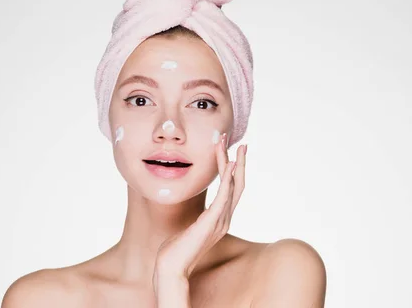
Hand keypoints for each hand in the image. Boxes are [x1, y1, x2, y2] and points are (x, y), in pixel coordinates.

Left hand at [153, 133, 246, 282]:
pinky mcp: (212, 221)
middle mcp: (225, 219)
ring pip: (233, 185)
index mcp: (220, 219)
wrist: (171, 268)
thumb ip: (196, 218)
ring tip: (230, 145)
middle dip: (239, 162)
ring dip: (232, 163)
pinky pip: (224, 196)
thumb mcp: (189, 228)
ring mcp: (221, 220)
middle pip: (238, 185)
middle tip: (241, 143)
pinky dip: (229, 179)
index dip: (234, 170)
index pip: (232, 189)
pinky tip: (230, 164)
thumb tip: (193, 212)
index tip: (232, 153)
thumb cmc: (175, 250)